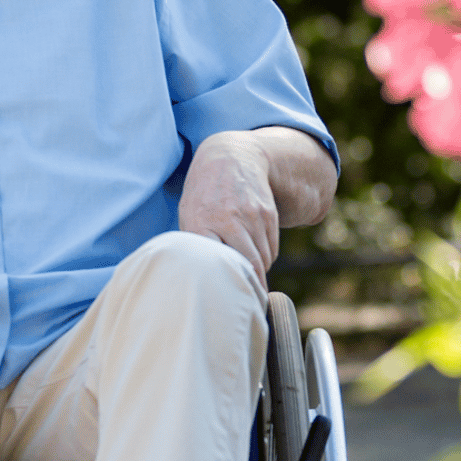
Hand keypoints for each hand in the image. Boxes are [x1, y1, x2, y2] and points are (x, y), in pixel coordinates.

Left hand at [178, 131, 279, 288]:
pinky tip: (252, 246)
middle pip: (247, 268)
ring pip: (261, 261)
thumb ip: (197, 244)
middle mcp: (227, 220)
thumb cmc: (203, 194)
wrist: (229, 158)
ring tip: (243, 265)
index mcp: (201, 224)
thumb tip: (203, 278)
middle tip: (247, 299)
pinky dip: (264, 255)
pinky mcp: (268, 214)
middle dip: (249, 287)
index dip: (226, 286)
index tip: (230, 302)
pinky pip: (271, 249)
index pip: (216, 265)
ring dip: (255, 270)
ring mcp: (250, 217)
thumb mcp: (189, 214)